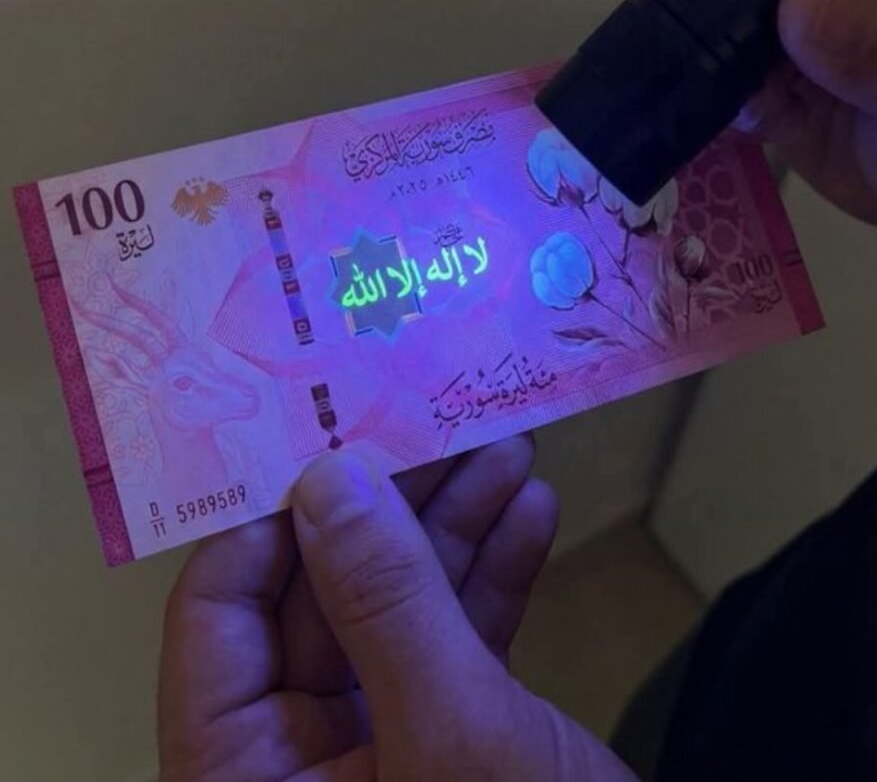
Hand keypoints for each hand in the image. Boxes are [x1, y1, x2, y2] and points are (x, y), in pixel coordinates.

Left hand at [158, 435, 635, 780]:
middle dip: (392, 507)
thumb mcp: (450, 734)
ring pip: (397, 608)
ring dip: (456, 528)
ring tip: (503, 448)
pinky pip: (456, 642)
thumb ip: (385, 601)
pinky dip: (495, 577)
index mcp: (245, 781)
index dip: (269, 521)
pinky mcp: (449, 741)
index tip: (327, 435)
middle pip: (322, 596)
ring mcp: (379, 747)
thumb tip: (329, 478)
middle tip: (435, 423)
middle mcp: (297, 761)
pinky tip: (532, 512)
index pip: (216, 618)